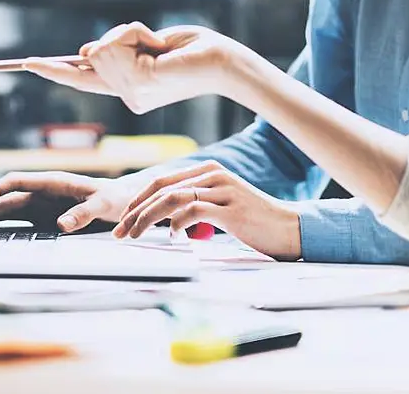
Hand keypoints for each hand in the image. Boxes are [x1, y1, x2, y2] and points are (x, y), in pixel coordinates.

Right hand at [0, 171, 133, 232]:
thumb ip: (84, 213)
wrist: (125, 202)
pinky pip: (16, 221)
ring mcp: (41, 205)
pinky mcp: (43, 218)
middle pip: (6, 199)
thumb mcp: (104, 205)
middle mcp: (43, 192)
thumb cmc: (116, 199)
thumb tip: (60, 225)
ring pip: (7, 209)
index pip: (18, 182)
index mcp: (54, 182)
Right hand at [27, 23, 251, 113]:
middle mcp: (127, 97)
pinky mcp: (138, 83)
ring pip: (101, 48)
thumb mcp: (149, 44)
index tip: (27, 63)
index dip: (54, 69)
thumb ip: (117, 49)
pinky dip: (135, 33)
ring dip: (130, 33)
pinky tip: (157, 46)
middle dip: (120, 35)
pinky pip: (116, 44)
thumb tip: (85, 51)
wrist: (223, 61)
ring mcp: (131, 94)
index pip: (82, 79)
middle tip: (155, 42)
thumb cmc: (193, 50)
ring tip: (158, 45)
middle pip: (92, 53)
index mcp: (128, 89)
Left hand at [113, 161, 301, 260]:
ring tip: (135, 235)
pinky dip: (177, 224)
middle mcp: (214, 175)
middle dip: (135, 210)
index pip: (162, 181)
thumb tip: (165, 219)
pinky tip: (173, 237)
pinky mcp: (231, 209)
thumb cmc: (252, 222)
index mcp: (208, 171)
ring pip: (172, 199)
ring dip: (147, 218)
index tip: (123, 220)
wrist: (288, 229)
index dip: (138, 199)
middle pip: (161, 188)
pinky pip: (193, 211)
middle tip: (120, 231)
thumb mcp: (220, 207)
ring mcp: (223, 190)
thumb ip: (194, 205)